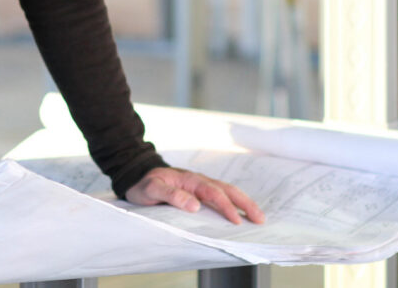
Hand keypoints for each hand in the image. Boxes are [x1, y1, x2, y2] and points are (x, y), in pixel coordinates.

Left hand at [125, 167, 265, 224]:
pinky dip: (234, 203)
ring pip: (227, 192)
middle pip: (227, 190)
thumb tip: (194, 205)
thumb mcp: (151, 189)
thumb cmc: (144, 184)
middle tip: (259, 218)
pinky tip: (241, 213)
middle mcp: (198, 181)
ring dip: (243, 203)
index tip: (237, 221)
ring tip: (258, 217)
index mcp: (189, 180)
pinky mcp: (199, 192)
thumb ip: (171, 195)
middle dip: (244, 203)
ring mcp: (200, 185)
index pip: (212, 193)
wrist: (137, 176)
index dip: (226, 207)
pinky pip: (220, 196)